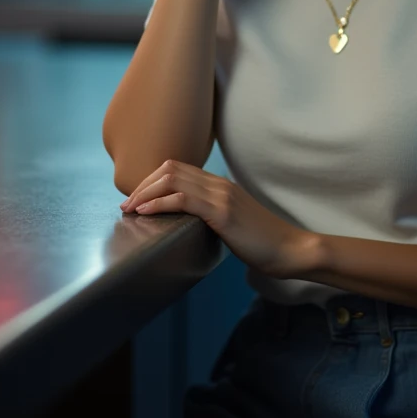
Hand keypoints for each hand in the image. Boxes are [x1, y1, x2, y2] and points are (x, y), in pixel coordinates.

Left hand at [119, 159, 310, 278]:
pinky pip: (183, 199)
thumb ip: (214, 216)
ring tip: (130, 209)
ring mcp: (221, 195)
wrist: (290, 249)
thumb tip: (190, 225)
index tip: (138, 199)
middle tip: (127, 204)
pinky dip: (159, 203)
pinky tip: (146, 213)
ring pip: (173, 179)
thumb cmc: (263, 242)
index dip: (152, 180)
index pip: (179, 169)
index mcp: (221, 185)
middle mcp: (219, 184)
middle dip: (143, 184)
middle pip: (171, 168)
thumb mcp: (235, 223)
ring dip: (145, 192)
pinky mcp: (222, 212)